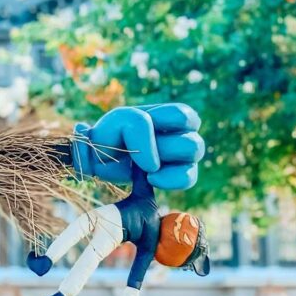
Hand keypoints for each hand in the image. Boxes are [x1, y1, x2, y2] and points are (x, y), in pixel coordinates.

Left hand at [71, 103, 204, 188]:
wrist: (101, 158)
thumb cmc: (112, 134)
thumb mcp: (121, 119)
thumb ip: (139, 126)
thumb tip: (154, 164)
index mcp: (171, 115)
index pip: (183, 116)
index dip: (163, 122)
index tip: (140, 127)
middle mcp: (183, 134)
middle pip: (190, 139)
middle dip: (161, 146)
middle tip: (139, 150)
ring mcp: (185, 156)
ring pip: (194, 152)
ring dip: (164, 159)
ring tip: (144, 165)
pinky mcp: (180, 176)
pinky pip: (188, 178)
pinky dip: (168, 179)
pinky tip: (150, 178)